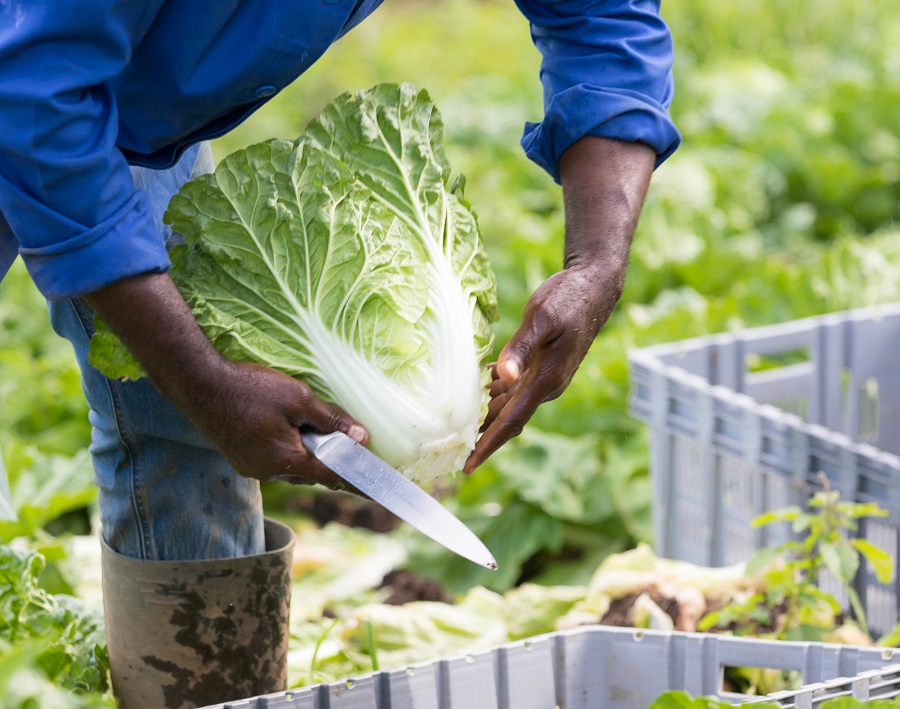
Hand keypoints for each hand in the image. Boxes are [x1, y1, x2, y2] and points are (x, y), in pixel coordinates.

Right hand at [84, 272, 368, 488]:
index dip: (357, 479)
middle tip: (356, 452)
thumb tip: (361, 437)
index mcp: (286, 461)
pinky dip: (289, 450)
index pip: (333, 477)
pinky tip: (293, 431)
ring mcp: (250, 466)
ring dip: (309, 455)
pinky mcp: (239, 457)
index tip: (377, 488)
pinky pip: (274, 459)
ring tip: (325, 438)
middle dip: (334, 463)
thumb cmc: (251, 388)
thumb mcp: (298, 398)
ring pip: (292, 466)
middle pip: (313, 473)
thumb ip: (331, 420)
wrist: (198, 383)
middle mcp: (268, 472)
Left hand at [463, 261, 622, 472]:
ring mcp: (542, 377)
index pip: (511, 422)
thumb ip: (521, 348)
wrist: (593, 288)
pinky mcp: (539, 366)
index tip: (466, 466)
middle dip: (479, 436)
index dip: (487, 445)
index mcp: (545, 381)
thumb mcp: (541, 318)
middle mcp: (544, 386)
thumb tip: (504, 376)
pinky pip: (510, 387)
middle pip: (506, 419)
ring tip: (451, 428)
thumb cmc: (568, 299)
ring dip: (482, 415)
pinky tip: (471, 390)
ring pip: (506, 404)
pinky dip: (490, 392)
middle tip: (446, 451)